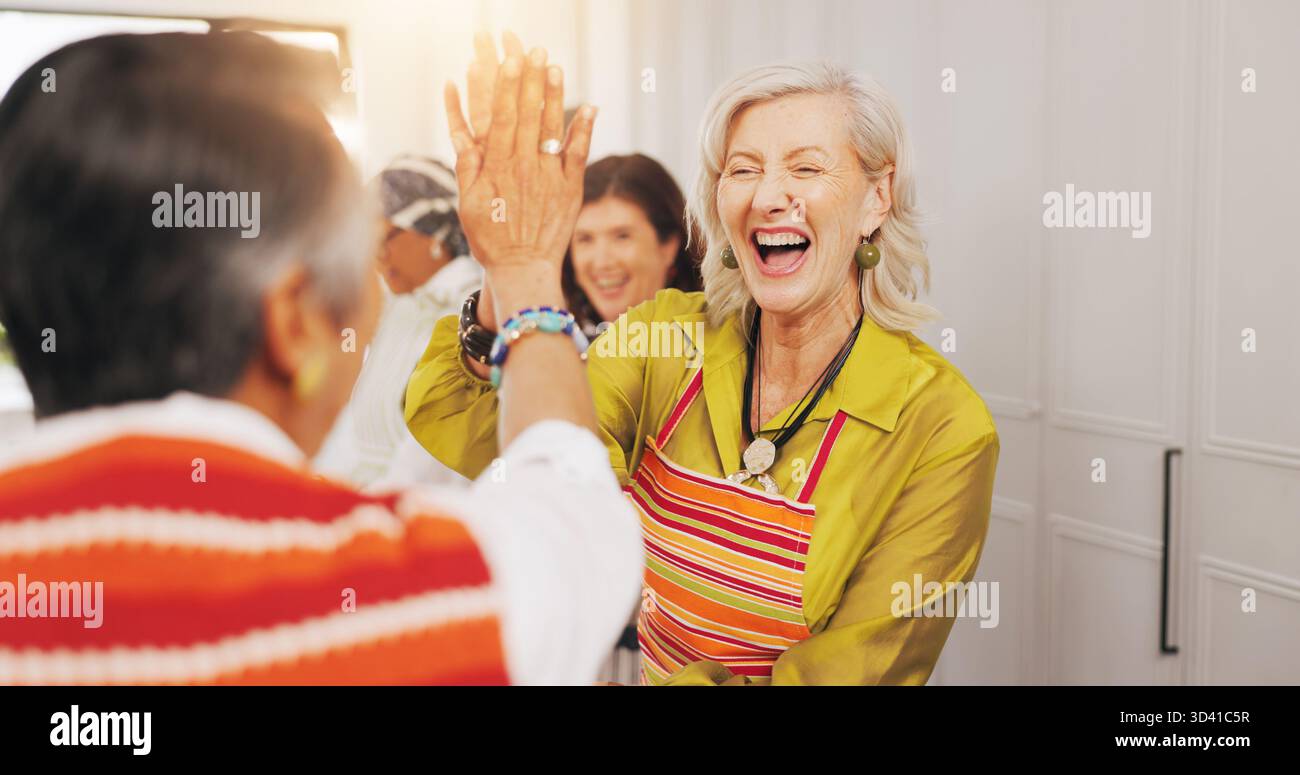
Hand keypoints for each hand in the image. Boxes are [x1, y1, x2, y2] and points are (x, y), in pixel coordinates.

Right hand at [444, 32, 595, 280]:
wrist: (523, 268)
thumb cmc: (490, 238)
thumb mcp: (467, 203)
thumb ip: (467, 166)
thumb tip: (462, 133)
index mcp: (497, 167)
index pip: (502, 117)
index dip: (506, 86)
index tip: (510, 60)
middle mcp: (525, 166)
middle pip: (527, 114)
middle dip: (530, 79)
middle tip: (533, 50)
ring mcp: (550, 176)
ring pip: (553, 128)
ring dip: (554, 95)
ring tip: (554, 66)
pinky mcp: (571, 189)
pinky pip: (579, 153)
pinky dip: (585, 129)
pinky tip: (589, 106)